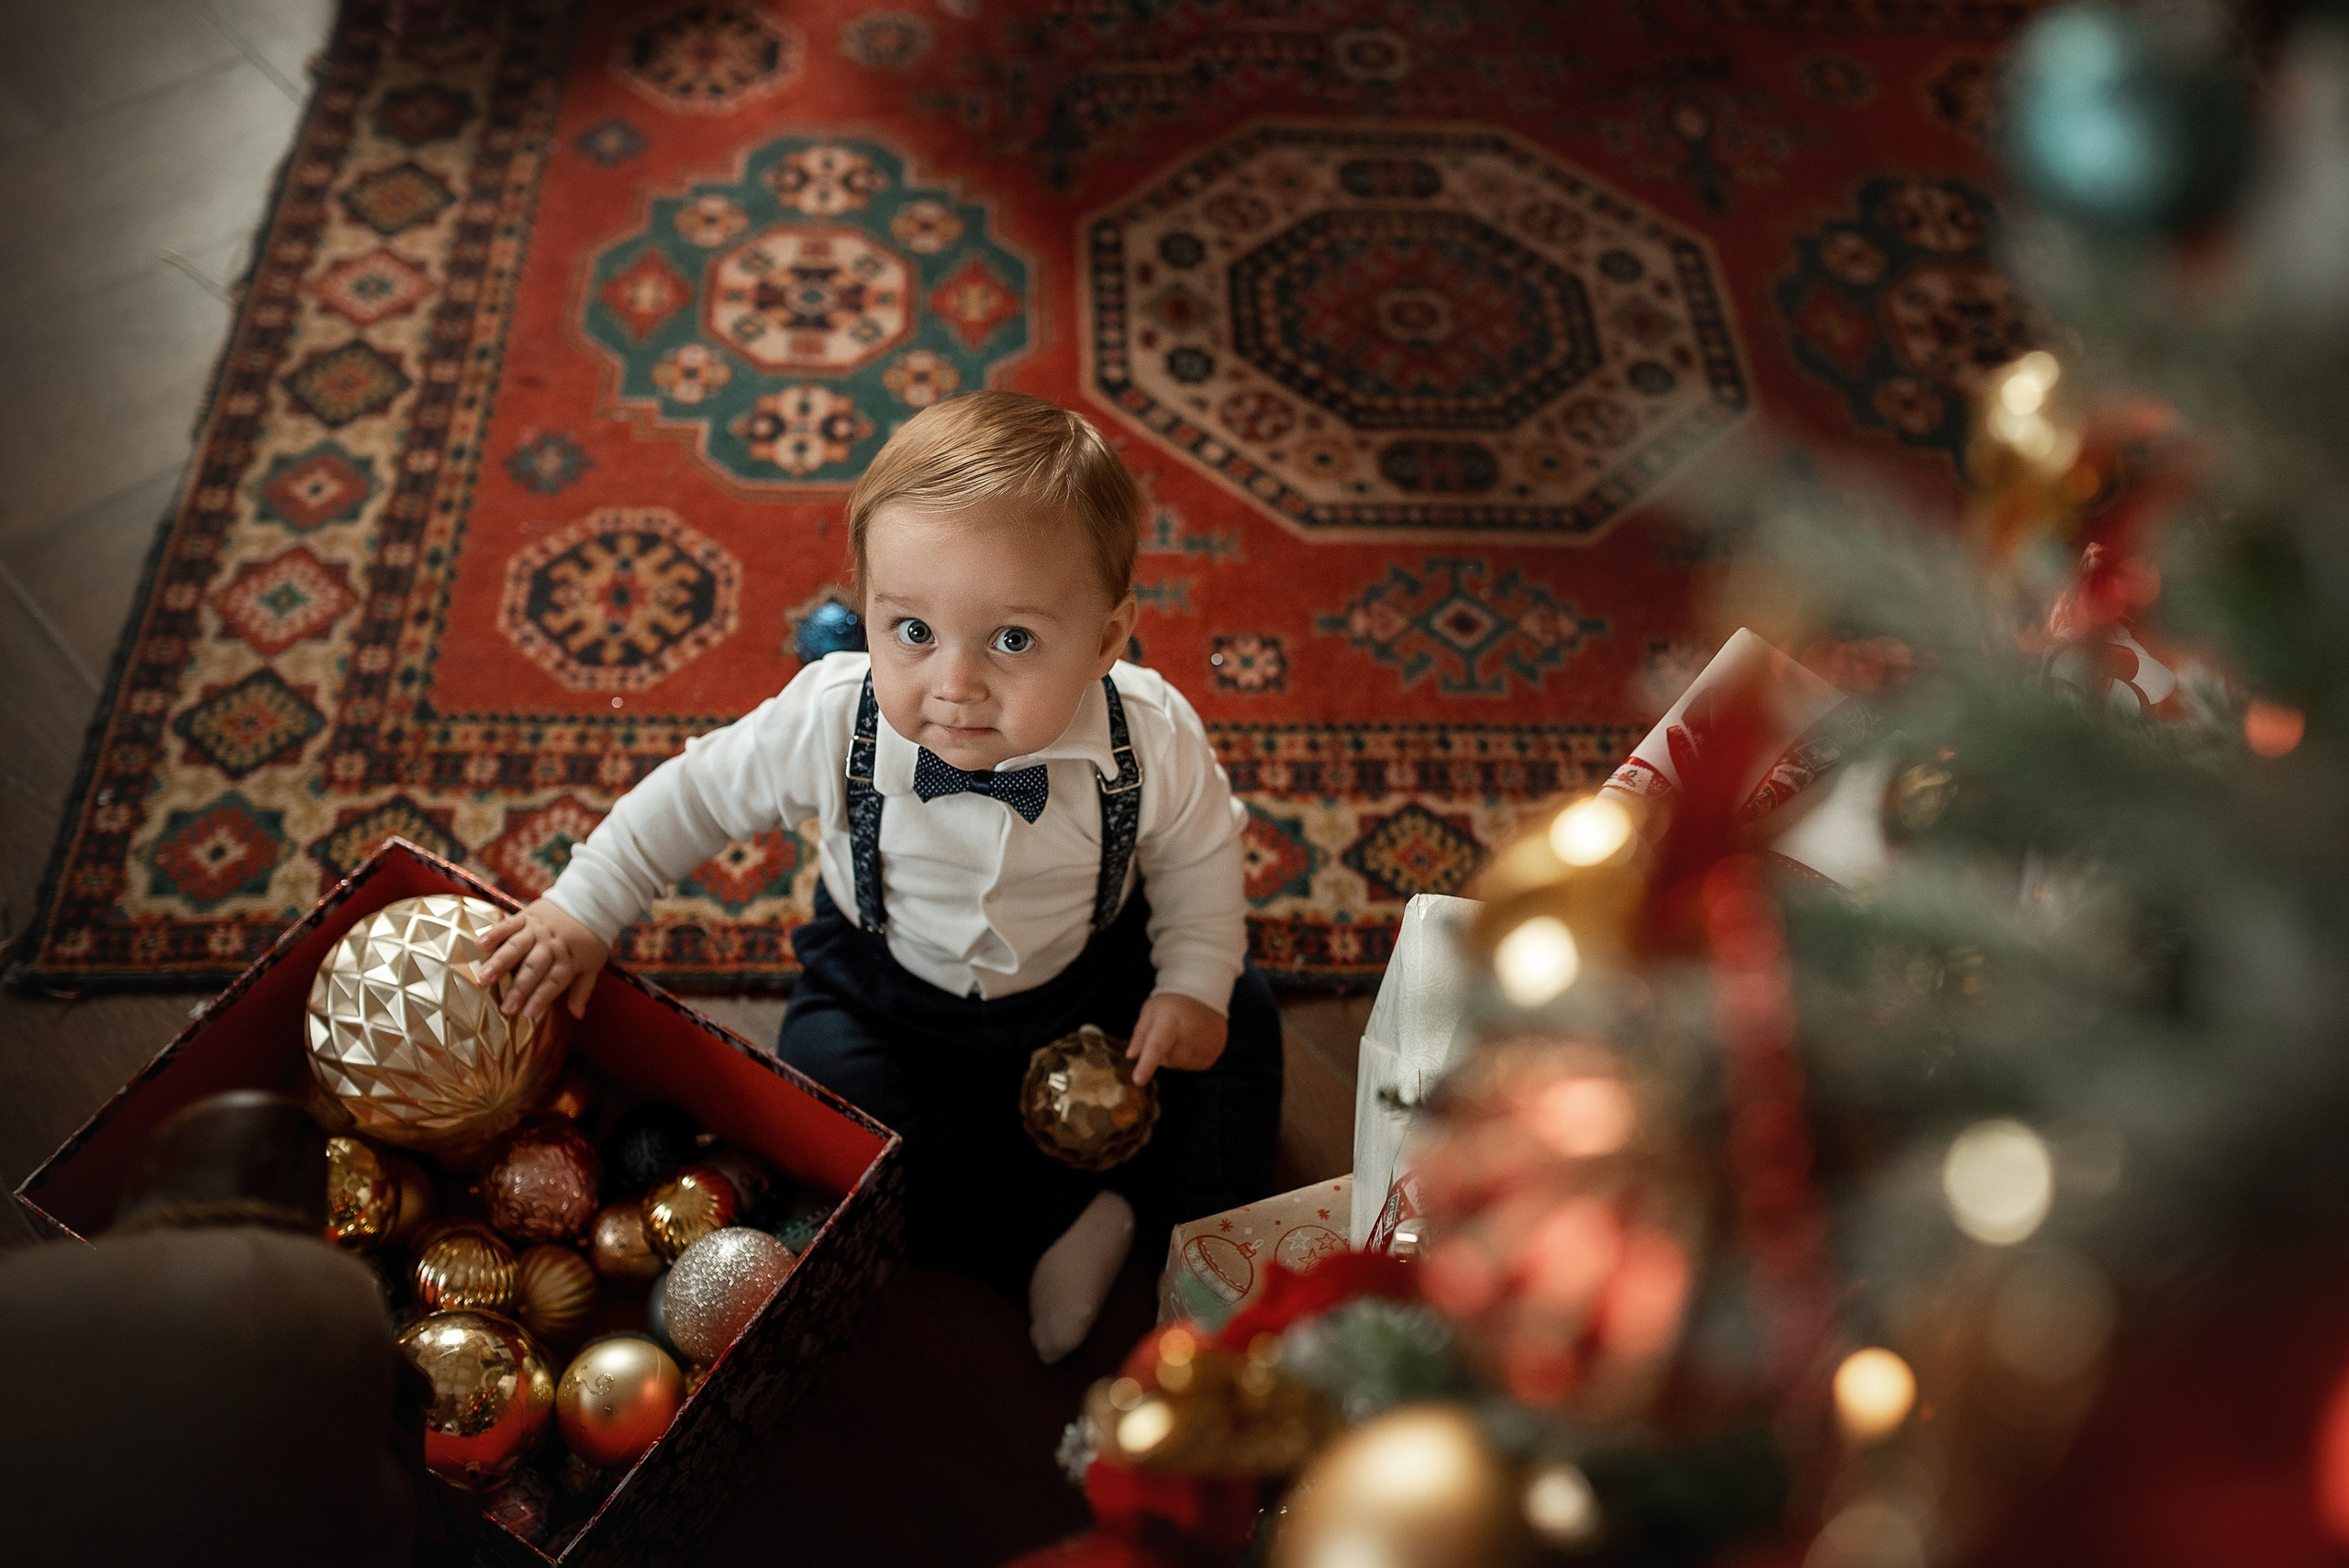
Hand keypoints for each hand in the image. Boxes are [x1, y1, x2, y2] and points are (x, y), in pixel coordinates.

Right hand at [473, 898, 609, 1021]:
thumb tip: (578, 1016)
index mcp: (568, 959)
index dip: (540, 998)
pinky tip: (480, 944)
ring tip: (484, 978)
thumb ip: (583, 990)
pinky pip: (509, 925)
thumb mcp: (594, 964)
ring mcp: (537, 930)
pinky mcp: (526, 916)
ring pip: (516, 947)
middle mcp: (551, 945)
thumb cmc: (590, 939)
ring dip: (499, 963)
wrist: (588, 901)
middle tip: (504, 1007)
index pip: (553, 981)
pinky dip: (494, 933)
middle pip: (533, 968)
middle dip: (519, 988)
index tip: (526, 1014)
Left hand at [1125, 992, 1226, 1086]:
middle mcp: (1191, 1031)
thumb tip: (1131, 1056)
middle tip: (1167, 1036)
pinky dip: (1191, 1059)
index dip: (1147, 1064)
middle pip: (1169, 1061)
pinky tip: (1192, 1042)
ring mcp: (1207, 1041)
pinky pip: (1197, 1066)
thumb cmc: (1172, 1003)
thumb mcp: (1150, 1012)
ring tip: (1181, 1036)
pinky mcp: (1216, 1048)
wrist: (1203, 992)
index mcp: (1169, 1020)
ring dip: (1178, 1057)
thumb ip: (1140, 1035)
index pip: (1157, 1046)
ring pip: (1183, 1065)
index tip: (1138, 1079)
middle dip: (1163, 1054)